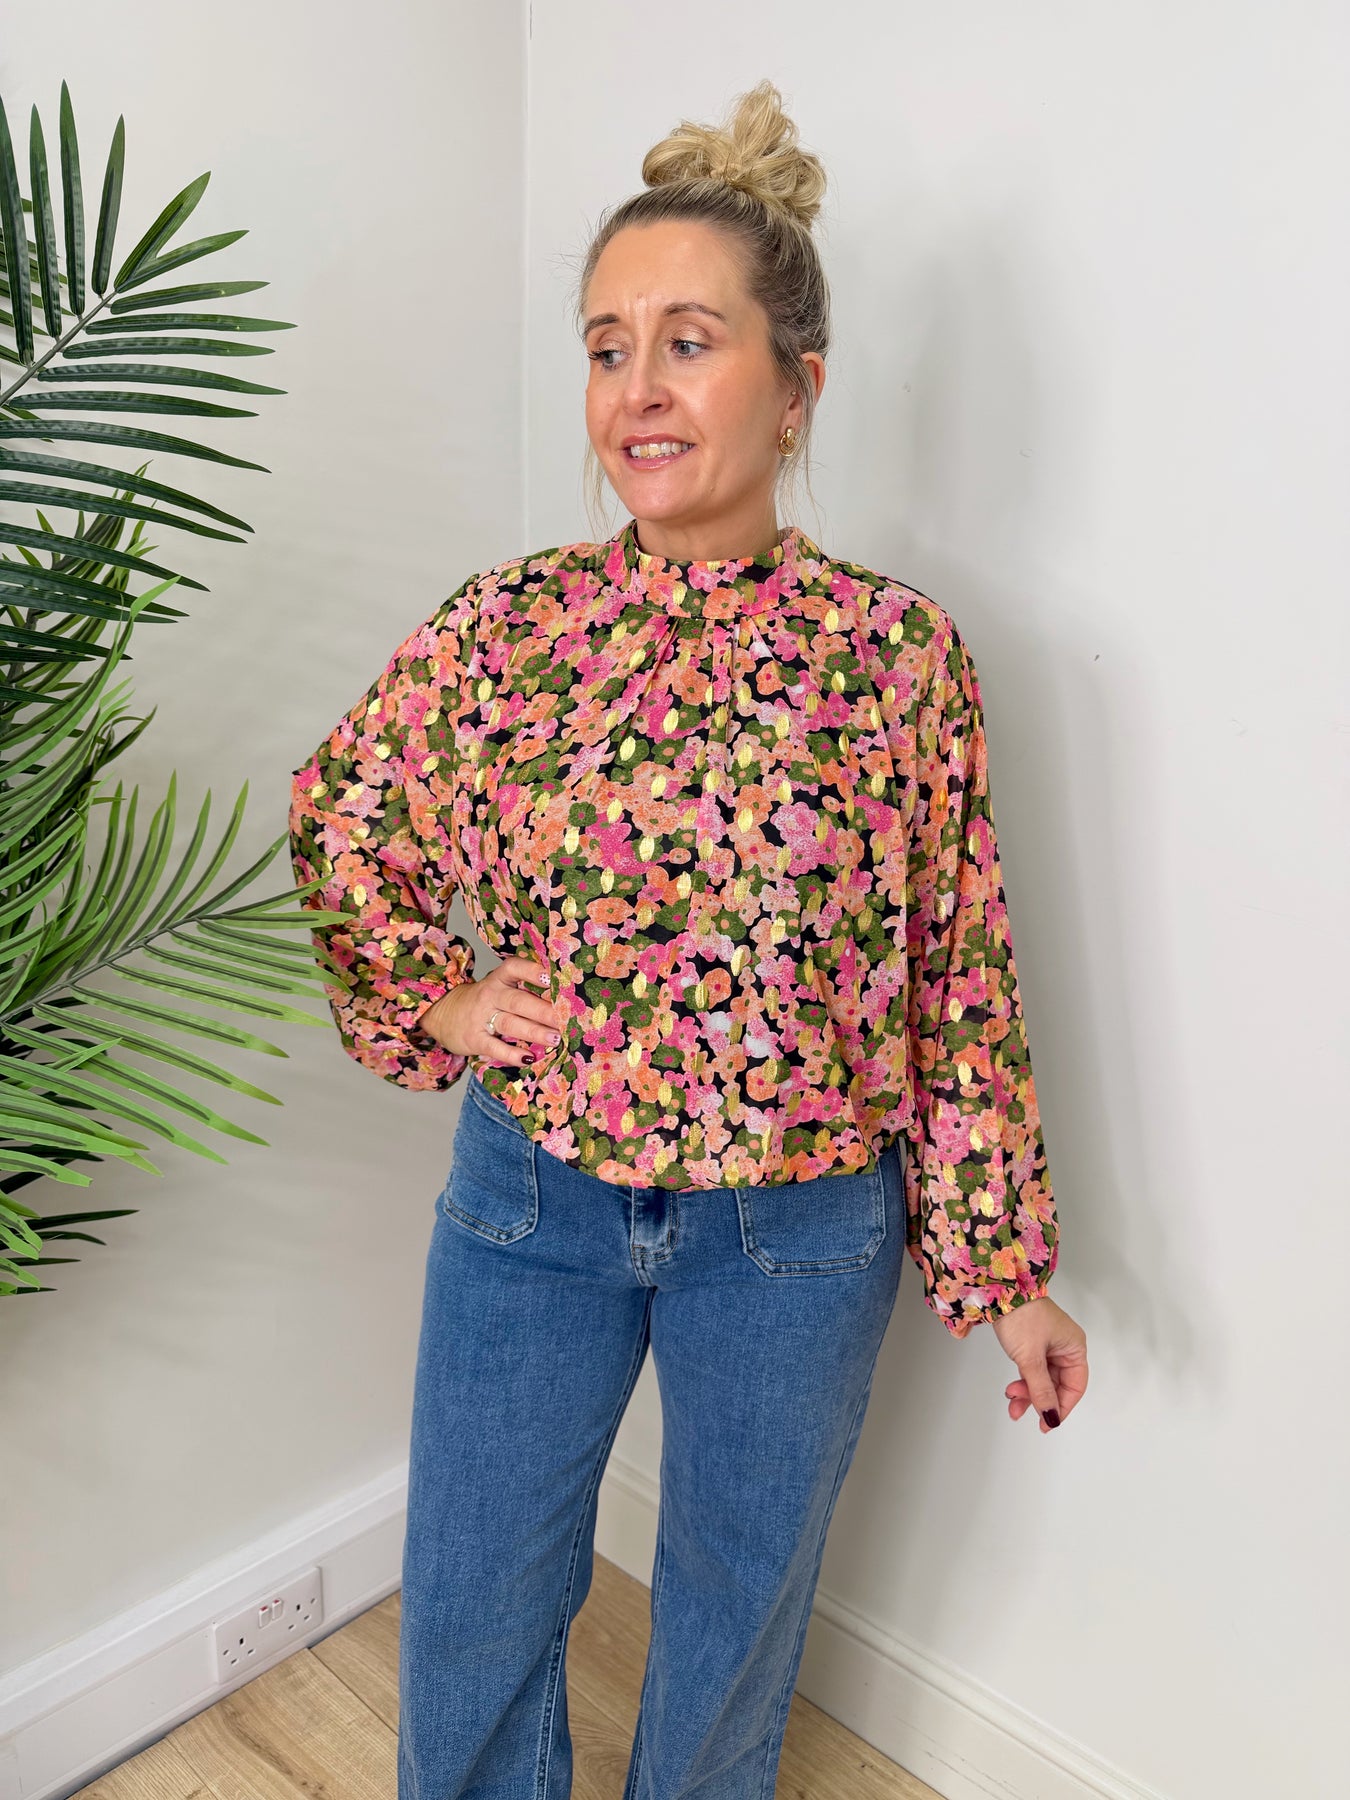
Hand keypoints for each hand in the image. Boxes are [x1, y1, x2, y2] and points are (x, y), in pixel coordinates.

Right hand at [416, 957, 563, 1069]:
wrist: (442, 1014)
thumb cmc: (482, 1002)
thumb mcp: (498, 988)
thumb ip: (524, 990)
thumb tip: (564, 1000)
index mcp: (499, 979)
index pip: (514, 968)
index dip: (532, 971)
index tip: (550, 977)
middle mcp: (490, 996)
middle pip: (519, 1001)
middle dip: (544, 1010)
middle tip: (566, 1018)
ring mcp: (481, 1018)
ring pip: (511, 1023)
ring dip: (534, 1031)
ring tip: (555, 1038)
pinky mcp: (475, 1039)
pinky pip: (495, 1047)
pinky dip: (512, 1053)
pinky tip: (528, 1057)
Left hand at [990, 1294, 1088, 1431]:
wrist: (999, 1290)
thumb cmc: (1021, 1317)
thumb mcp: (1030, 1358)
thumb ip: (1041, 1390)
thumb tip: (1051, 1417)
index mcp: (1074, 1348)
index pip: (1075, 1386)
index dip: (1062, 1406)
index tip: (1048, 1422)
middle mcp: (1064, 1347)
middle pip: (1057, 1384)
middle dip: (1039, 1400)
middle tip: (1021, 1410)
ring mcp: (1048, 1345)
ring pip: (1043, 1379)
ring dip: (1028, 1392)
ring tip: (1011, 1399)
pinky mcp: (1032, 1343)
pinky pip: (1033, 1369)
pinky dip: (1023, 1381)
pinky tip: (1012, 1389)